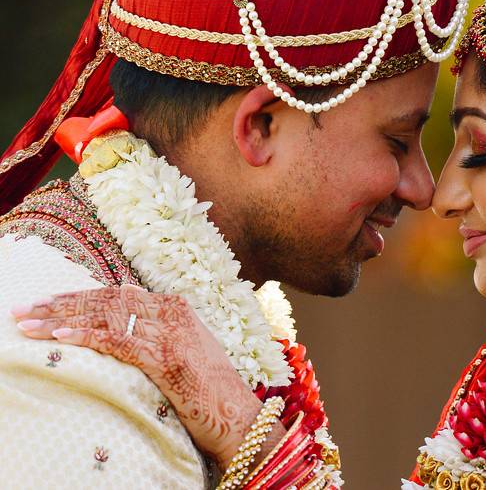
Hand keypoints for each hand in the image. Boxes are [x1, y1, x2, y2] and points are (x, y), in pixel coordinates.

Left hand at [12, 285, 283, 466]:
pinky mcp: (167, 359)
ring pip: (107, 317)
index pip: (117, 293)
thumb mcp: (185, 347)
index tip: (46, 302)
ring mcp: (171, 335)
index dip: (77, 296)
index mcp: (176, 308)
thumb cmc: (209, 388)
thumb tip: (125, 303)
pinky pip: (118, 341)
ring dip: (62, 319)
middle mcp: (174, 314)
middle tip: (24, 310)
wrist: (237, 415)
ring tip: (29, 323)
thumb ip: (158, 326)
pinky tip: (60, 337)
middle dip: (61, 304)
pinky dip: (86, 336)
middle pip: (106, 301)